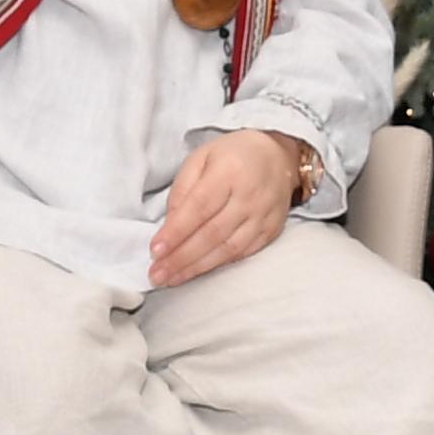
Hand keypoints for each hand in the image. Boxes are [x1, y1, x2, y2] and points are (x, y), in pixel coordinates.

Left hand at [152, 129, 304, 288]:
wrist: (278, 157)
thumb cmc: (232, 156)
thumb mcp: (201, 158)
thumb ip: (182, 190)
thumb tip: (169, 226)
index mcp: (229, 171)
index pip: (199, 207)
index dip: (176, 232)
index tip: (155, 250)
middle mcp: (250, 195)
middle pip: (212, 233)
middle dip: (181, 257)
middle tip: (157, 274)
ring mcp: (264, 215)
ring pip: (228, 249)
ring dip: (197, 267)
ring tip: (172, 278)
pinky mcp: (272, 230)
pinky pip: (243, 253)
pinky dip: (218, 265)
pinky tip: (198, 271)